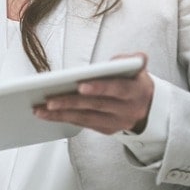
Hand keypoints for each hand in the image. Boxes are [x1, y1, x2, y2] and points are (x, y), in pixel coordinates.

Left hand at [34, 53, 154, 133]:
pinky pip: (84, 124)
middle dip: (71, 102)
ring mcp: (117, 122)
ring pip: (86, 118)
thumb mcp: (138, 68)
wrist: (149, 107)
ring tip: (40, 109)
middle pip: (96, 106)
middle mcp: (127, 110)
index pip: (117, 89)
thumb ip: (130, 60)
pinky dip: (65, 119)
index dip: (99, 88)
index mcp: (135, 91)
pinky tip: (48, 114)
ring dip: (61, 114)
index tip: (80, 86)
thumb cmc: (135, 81)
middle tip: (49, 100)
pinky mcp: (107, 129)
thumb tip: (117, 61)